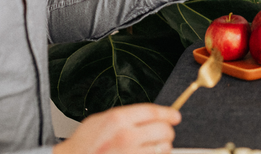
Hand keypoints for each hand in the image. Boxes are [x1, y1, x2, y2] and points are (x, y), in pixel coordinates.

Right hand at [52, 104, 179, 153]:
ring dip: (162, 147)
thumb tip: (154, 115)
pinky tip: (146, 153)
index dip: (168, 113)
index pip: (154, 112)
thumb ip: (128, 116)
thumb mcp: (103, 119)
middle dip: (167, 131)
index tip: (175, 116)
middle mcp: (126, 137)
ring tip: (152, 146)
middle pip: (164, 130)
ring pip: (163, 148)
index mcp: (118, 119)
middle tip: (163, 132)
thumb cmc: (85, 143)